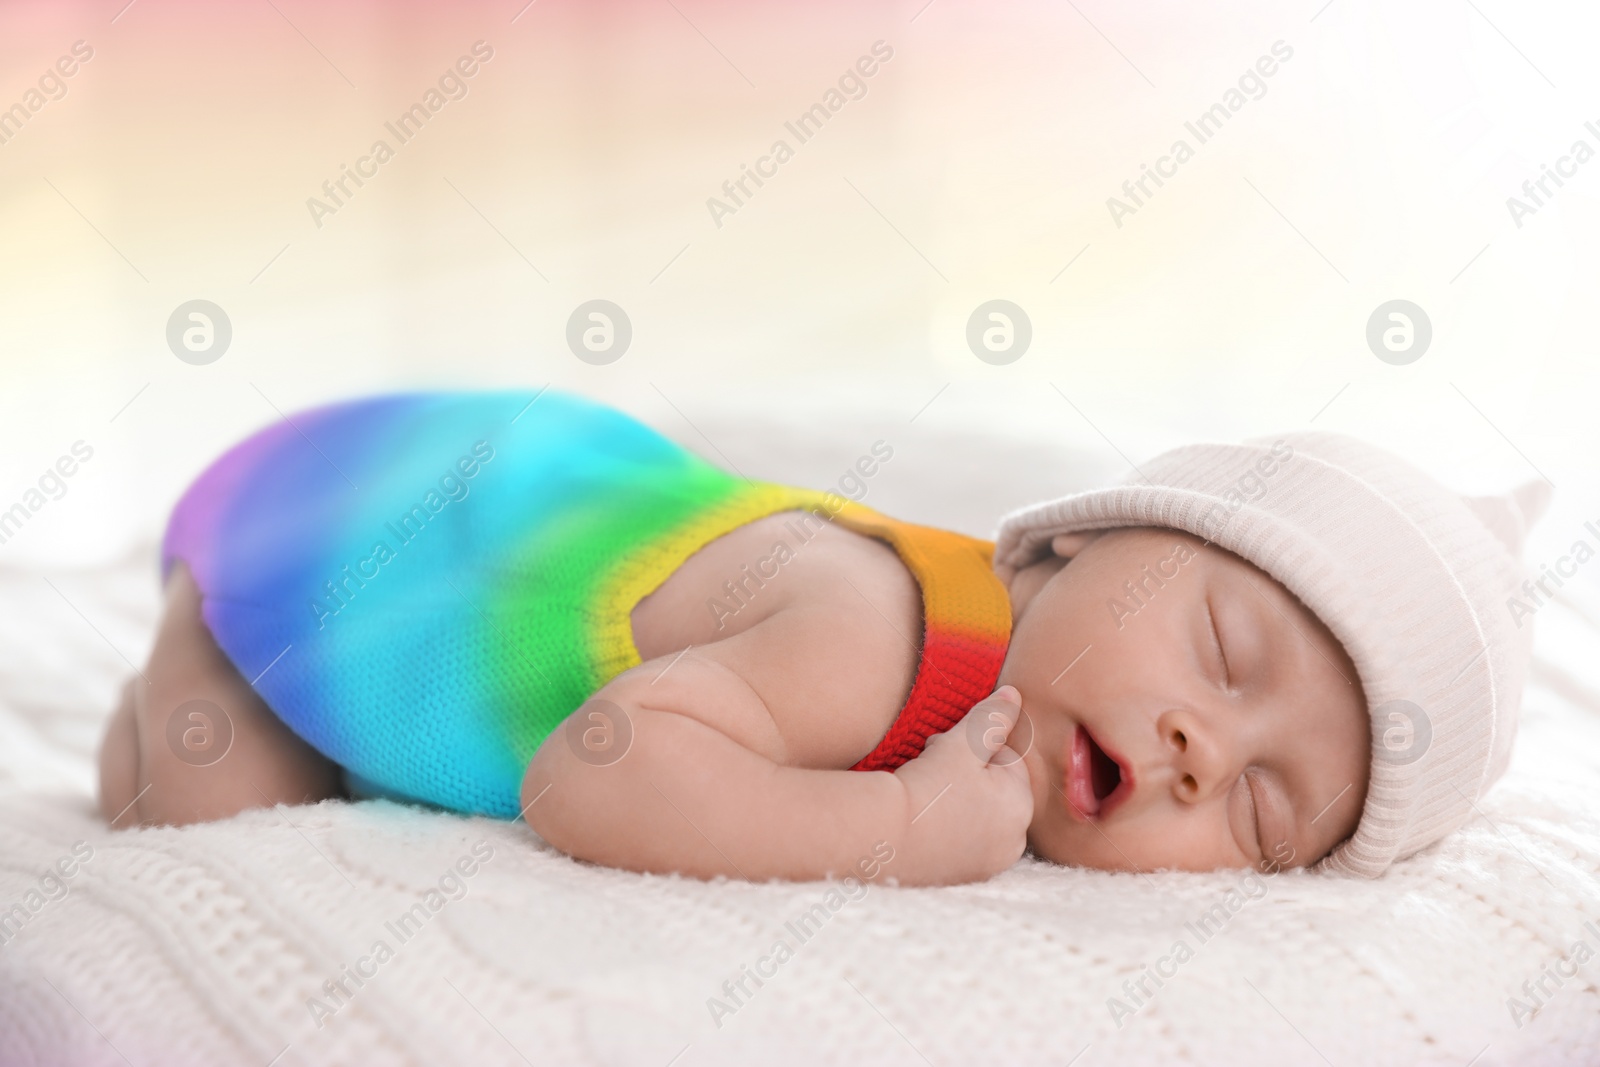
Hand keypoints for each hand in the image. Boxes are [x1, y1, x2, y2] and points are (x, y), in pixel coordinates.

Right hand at [893, 686, 1034, 883]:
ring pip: (976, 815)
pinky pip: (960, 842)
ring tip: (923, 794)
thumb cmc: (928, 788)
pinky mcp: (960, 879)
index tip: (945, 751)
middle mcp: (1013, 843)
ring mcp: (987, 865)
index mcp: (1021, 808)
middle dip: (966, 774)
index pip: (1006, 761)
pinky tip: (921, 821)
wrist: (883, 838)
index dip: (974, 749)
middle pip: (993, 790)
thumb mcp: (963, 744)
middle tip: (931, 770)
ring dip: (956, 800)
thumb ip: (992, 718)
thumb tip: (1014, 695)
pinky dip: (945, 829)